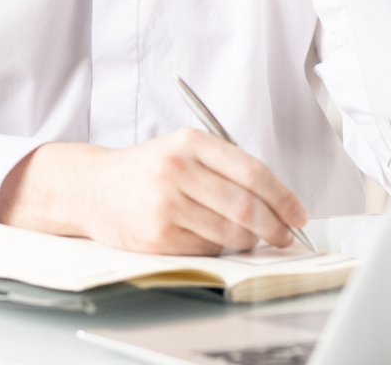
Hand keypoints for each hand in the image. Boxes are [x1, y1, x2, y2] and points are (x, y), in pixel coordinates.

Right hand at [0, 130, 308, 254]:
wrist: (92, 188)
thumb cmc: (145, 171)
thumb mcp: (182, 151)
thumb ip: (226, 168)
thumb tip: (279, 204)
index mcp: (189, 142)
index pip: (252, 171)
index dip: (283, 197)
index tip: (298, 213)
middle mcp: (176, 170)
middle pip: (246, 207)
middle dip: (276, 227)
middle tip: (285, 235)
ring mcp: (165, 204)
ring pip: (231, 233)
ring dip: (248, 240)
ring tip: (249, 237)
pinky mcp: (157, 235)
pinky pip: (207, 248)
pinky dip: (216, 247)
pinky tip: (205, 236)